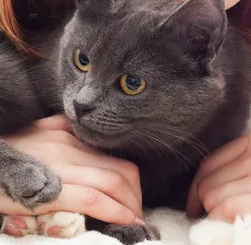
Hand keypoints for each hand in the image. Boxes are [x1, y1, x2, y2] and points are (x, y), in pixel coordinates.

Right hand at [1, 115, 143, 224]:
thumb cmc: (4, 153)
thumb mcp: (33, 133)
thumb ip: (57, 129)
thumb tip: (74, 127)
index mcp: (68, 138)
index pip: (113, 157)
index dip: (130, 180)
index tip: (133, 198)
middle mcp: (70, 149)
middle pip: (120, 170)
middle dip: (135, 196)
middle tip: (139, 215)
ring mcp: (61, 167)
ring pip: (112, 182)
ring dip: (131, 205)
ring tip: (136, 222)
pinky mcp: (50, 189)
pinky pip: (91, 198)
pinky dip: (113, 210)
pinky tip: (125, 221)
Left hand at [186, 126, 250, 243]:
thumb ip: (248, 163)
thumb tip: (206, 186)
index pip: (211, 161)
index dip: (198, 187)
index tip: (198, 205)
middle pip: (209, 180)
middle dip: (203, 204)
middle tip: (210, 222)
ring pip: (213, 197)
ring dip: (211, 217)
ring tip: (224, 227)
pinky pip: (227, 210)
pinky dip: (219, 223)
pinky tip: (230, 231)